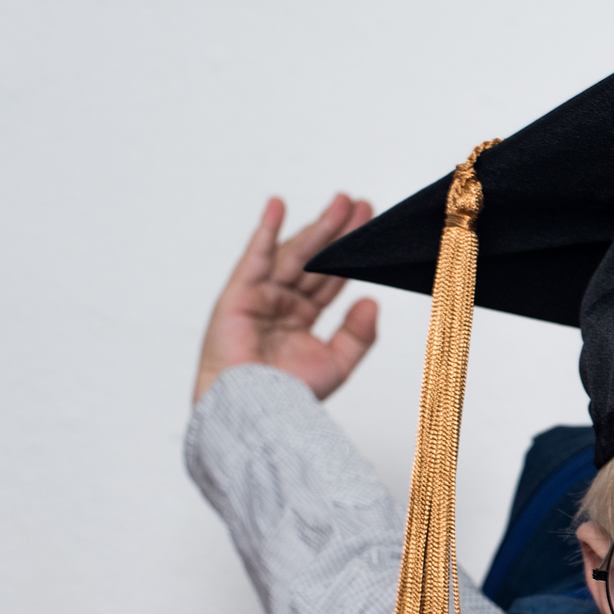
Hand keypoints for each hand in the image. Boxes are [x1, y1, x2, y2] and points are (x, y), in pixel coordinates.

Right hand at [194, 194, 376, 402]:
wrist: (255, 412)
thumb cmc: (288, 396)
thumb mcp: (337, 363)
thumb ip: (358, 334)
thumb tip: (373, 301)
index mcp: (302, 318)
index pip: (332, 278)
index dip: (351, 253)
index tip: (370, 227)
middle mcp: (282, 303)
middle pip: (316, 260)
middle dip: (338, 231)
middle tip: (360, 203)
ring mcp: (261, 296)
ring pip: (295, 255)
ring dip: (317, 226)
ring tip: (341, 201)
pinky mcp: (240, 294)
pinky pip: (256, 257)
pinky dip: (266, 230)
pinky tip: (278, 205)